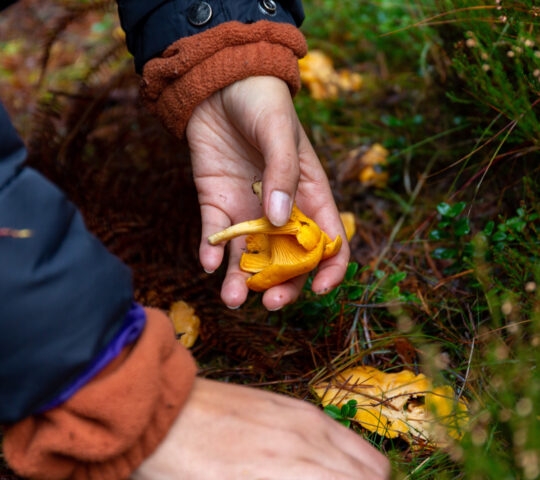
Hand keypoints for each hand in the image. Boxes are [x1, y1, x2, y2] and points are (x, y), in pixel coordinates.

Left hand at [132, 378, 389, 479]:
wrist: (164, 412)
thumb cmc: (185, 471)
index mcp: (294, 474)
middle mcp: (312, 442)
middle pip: (375, 475)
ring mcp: (307, 418)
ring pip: (368, 458)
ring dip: (362, 479)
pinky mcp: (297, 406)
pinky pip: (343, 436)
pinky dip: (349, 460)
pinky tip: (325, 471)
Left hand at [186, 76, 349, 309]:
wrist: (218, 81)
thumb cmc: (261, 100)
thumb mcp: (279, 131)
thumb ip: (283, 174)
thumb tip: (279, 221)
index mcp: (309, 192)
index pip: (328, 239)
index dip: (330, 267)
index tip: (321, 288)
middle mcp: (280, 208)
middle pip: (288, 259)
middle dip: (283, 284)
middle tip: (270, 302)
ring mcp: (247, 208)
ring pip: (250, 255)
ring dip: (242, 280)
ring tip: (233, 298)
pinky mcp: (216, 202)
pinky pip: (215, 234)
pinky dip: (211, 252)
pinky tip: (208, 263)